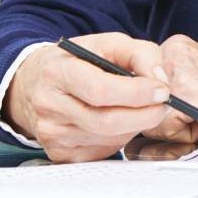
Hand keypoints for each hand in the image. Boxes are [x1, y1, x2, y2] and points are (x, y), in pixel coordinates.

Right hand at [1, 33, 171, 162]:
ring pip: (110, 139)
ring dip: (134, 125)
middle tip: (163, 105)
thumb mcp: (108, 44)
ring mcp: (52, 133)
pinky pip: (103, 152)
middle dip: (145, 115)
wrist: (34, 84)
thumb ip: (141, 54)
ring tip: (136, 108)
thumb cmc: (77, 62)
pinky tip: (118, 122)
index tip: (162, 91)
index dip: (138, 93)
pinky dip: (120, 138)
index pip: (100, 90)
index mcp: (58, 72)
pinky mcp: (59, 153)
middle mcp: (49, 106)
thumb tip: (161, 81)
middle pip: (107, 121)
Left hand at [149, 34, 197, 143]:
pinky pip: (160, 129)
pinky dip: (184, 137)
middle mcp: (172, 53)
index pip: (139, 88)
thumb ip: (171, 88)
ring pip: (146, 116)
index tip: (195, 105)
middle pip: (138, 102)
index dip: (163, 108)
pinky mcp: (184, 93)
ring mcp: (177, 71)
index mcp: (177, 48)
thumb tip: (130, 115)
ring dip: (174, 129)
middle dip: (164, 118)